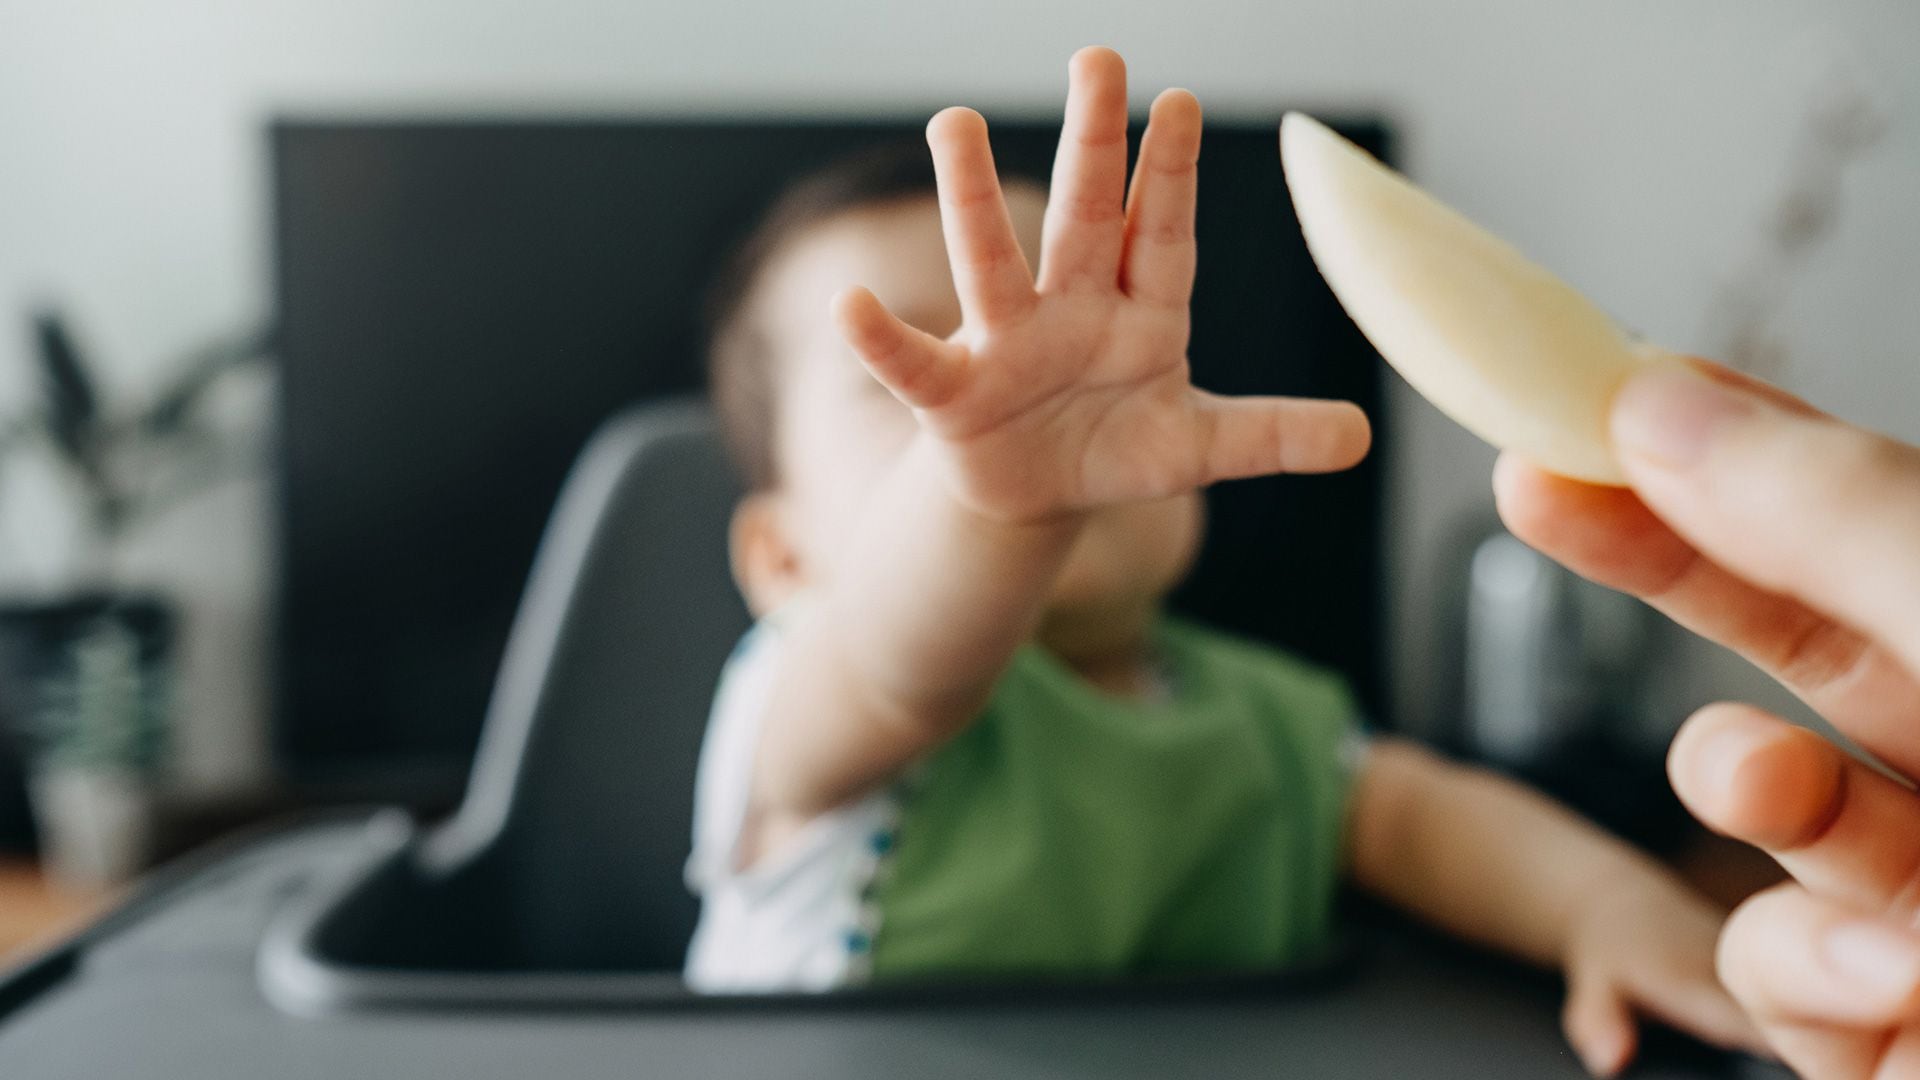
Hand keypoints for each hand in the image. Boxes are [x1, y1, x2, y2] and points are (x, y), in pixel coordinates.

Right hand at [833, 47, 1368, 523]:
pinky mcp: (953, 395)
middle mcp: (1071, 309)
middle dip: (1093, 143)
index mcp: (1141, 312)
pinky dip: (881, 339)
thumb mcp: (1197, 448)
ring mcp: (1008, 343)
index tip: (1178, 104)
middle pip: (1084, 217)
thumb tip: (1360, 436)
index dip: (1167, 175)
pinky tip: (850, 306)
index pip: (1160, 234)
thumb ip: (1270, 435)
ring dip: (973, 195)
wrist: (1036, 493)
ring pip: (989, 260)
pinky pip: (913, 363)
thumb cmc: (1116, 448)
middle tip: (1099, 57)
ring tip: (956, 122)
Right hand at [1495, 359, 1919, 1078]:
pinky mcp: (1899, 1029)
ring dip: (1761, 804)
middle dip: (1661, 569)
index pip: (1862, 516)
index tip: (1591, 398)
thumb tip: (1668, 406)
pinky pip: (1779, 977)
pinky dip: (1817, 979)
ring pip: (1760, 813)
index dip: (1721, 445)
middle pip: (1785, 632)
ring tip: (1803, 812)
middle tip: (1539, 491)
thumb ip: (1843, 521)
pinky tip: (1900, 993)